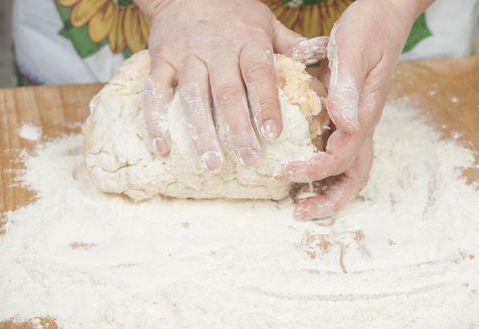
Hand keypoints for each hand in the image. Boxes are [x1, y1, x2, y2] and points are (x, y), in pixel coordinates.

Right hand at [135, 0, 327, 169]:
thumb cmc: (233, 12)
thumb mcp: (265, 21)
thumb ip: (290, 42)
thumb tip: (323, 51)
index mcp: (247, 41)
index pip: (259, 74)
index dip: (266, 104)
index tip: (273, 134)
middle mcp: (216, 50)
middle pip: (227, 92)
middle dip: (237, 128)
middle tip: (248, 160)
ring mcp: (186, 56)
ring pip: (193, 97)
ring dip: (201, 133)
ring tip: (211, 163)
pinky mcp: (160, 61)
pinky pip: (155, 93)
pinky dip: (156, 120)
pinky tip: (163, 147)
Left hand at [282, 0, 432, 219]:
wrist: (385, 15)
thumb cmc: (370, 28)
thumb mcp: (354, 51)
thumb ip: (347, 87)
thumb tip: (344, 125)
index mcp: (363, 115)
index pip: (341, 158)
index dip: (312, 170)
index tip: (283, 171)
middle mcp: (361, 126)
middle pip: (353, 178)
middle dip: (328, 200)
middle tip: (298, 211)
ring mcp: (355, 124)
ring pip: (346, 170)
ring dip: (324, 191)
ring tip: (296, 203)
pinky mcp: (345, 118)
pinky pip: (335, 153)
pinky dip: (319, 170)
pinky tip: (297, 171)